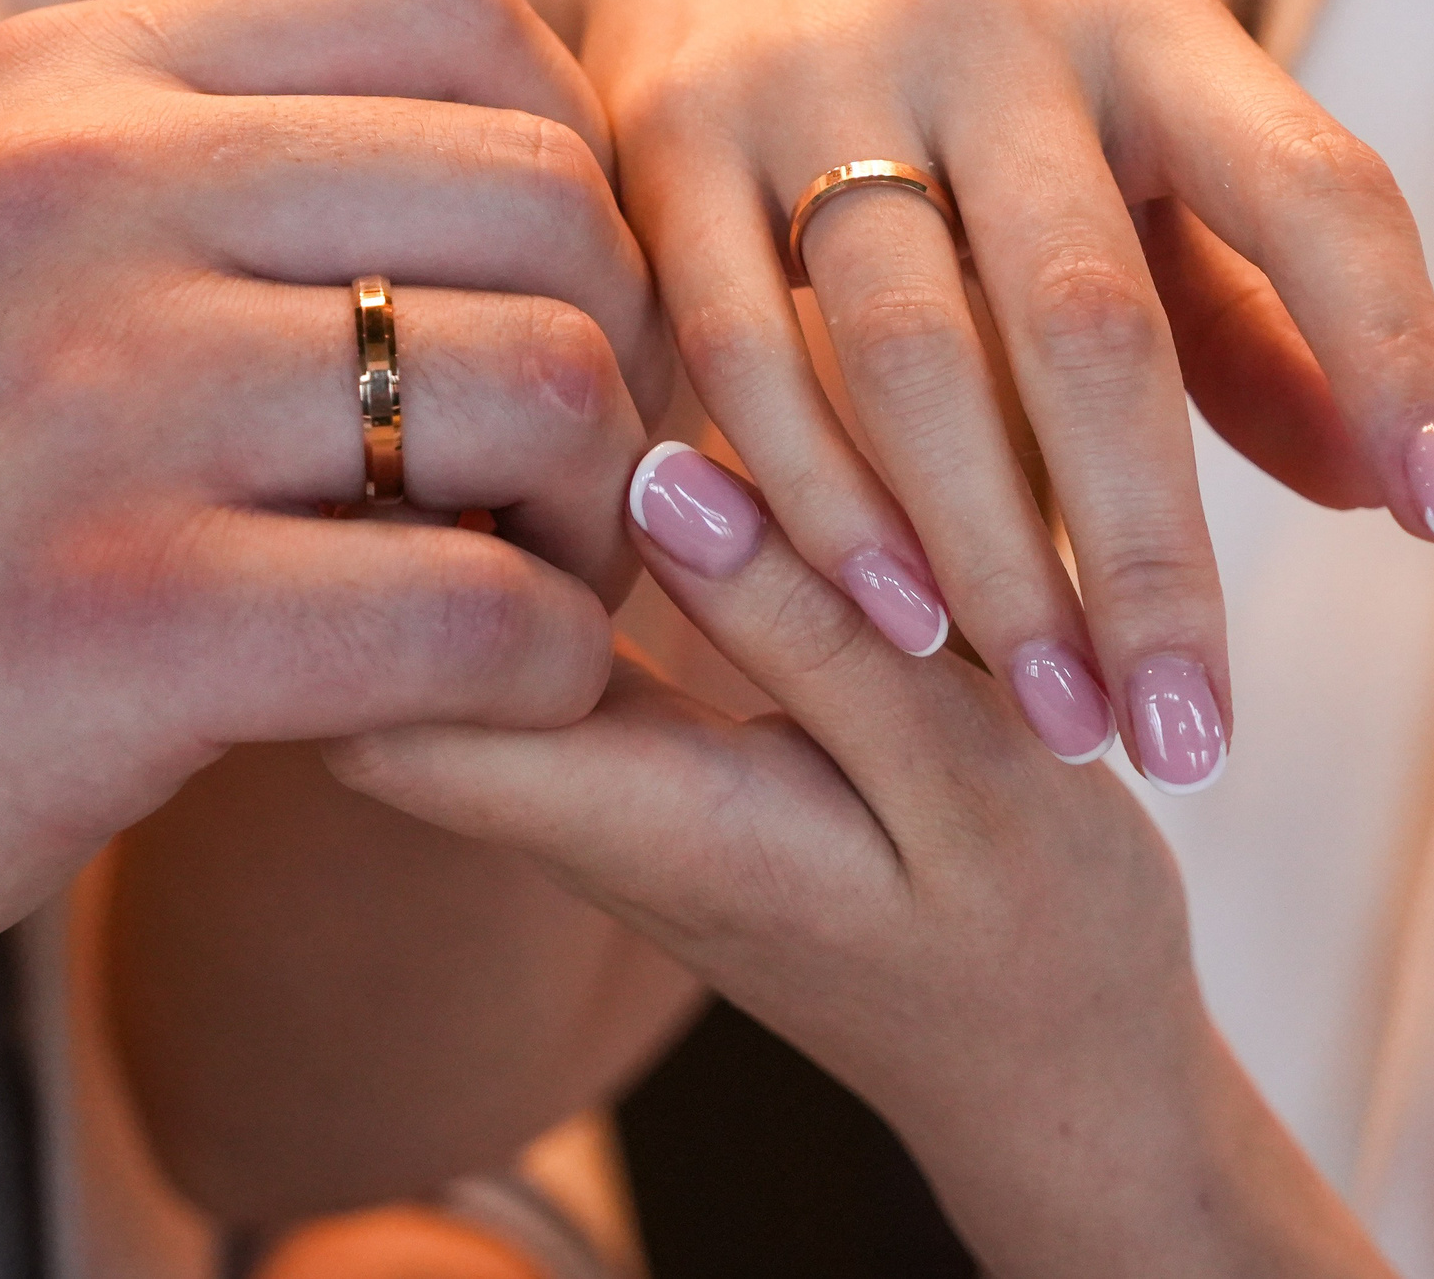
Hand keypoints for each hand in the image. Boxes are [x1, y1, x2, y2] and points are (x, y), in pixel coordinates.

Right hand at [0, 0, 667, 1042]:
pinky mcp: (121, 622)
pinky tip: (480, 701)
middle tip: (560, 482)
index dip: (574, 164)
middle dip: (618, 353)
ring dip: (592, 521)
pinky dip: (541, 671)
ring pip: (551, 389)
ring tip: (515, 589)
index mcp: (60, 87)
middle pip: (550, 195)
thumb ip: (203, 176)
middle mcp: (79, 196)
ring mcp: (96, 401)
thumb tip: (517, 171)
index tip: (542, 304)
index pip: (464, 11)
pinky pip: (484, 614)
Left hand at [330, 443, 1395, 1278]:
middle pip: (378, 658)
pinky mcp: (642, 745)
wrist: (1062, 1073)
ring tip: (547, 362)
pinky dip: (559, 527)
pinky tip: (626, 424)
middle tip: (481, 361)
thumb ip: (815, 630)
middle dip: (394, 508)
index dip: (371, 560)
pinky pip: (541, 625)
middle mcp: (575, 805)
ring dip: (474, 504)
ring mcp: (599, 777)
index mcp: (635, 825)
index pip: (383, 717)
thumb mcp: (969, 776)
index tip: (442, 427)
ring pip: (450, 631)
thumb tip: (655, 472)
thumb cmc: (1038, 938)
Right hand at [521, 0, 1433, 789]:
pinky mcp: (664, 139)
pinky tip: (891, 621)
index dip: (1396, 351)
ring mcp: (810, 75)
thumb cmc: (973, 69)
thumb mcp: (1131, 137)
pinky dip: (816, 500)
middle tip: (1190, 742)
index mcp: (1144, 21)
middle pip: (1090, 314)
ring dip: (988, 557)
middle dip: (1153, 551)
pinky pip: (741, 347)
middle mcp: (987, 28)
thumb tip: (1391, 499)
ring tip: (1057, 718)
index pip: (1311, 182)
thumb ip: (1249, 307)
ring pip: (910, 349)